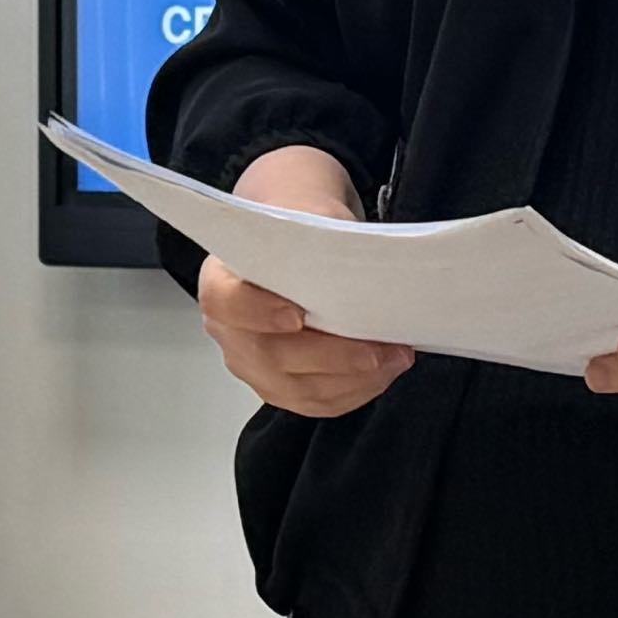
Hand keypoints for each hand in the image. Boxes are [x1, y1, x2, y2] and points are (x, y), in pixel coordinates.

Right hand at [192, 142, 414, 419]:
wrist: (297, 246)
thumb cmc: (301, 228)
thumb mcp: (309, 216)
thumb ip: (325, 240)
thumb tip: (367, 264)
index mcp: (221, 279)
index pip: (226, 303)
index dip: (257, 313)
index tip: (298, 316)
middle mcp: (229, 330)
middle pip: (270, 356)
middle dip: (333, 358)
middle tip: (380, 350)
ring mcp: (251, 364)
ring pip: (297, 388)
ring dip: (353, 380)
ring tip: (396, 359)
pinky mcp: (279, 386)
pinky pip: (314, 401)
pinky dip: (354, 392)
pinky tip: (383, 373)